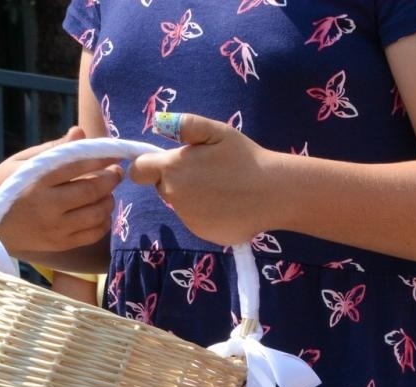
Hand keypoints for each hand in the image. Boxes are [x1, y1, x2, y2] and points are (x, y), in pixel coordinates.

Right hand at [0, 128, 120, 252]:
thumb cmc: (3, 186)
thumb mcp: (20, 163)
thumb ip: (52, 150)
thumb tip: (80, 133)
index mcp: (36, 180)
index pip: (76, 166)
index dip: (99, 159)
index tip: (113, 153)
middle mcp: (47, 205)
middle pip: (90, 191)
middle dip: (110, 179)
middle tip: (117, 172)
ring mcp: (56, 228)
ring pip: (96, 214)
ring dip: (109, 200)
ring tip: (108, 191)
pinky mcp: (61, 244)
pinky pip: (93, 234)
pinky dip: (104, 222)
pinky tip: (102, 211)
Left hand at [127, 113, 276, 246]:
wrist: (277, 193)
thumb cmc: (247, 158)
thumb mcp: (217, 131)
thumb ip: (185, 124)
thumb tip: (159, 124)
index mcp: (172, 168)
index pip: (138, 171)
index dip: (150, 167)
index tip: (171, 165)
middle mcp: (175, 196)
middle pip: (163, 188)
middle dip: (179, 181)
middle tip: (209, 175)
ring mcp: (189, 218)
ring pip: (182, 207)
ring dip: (195, 199)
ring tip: (224, 191)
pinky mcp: (205, 234)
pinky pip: (199, 222)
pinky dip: (210, 216)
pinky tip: (231, 207)